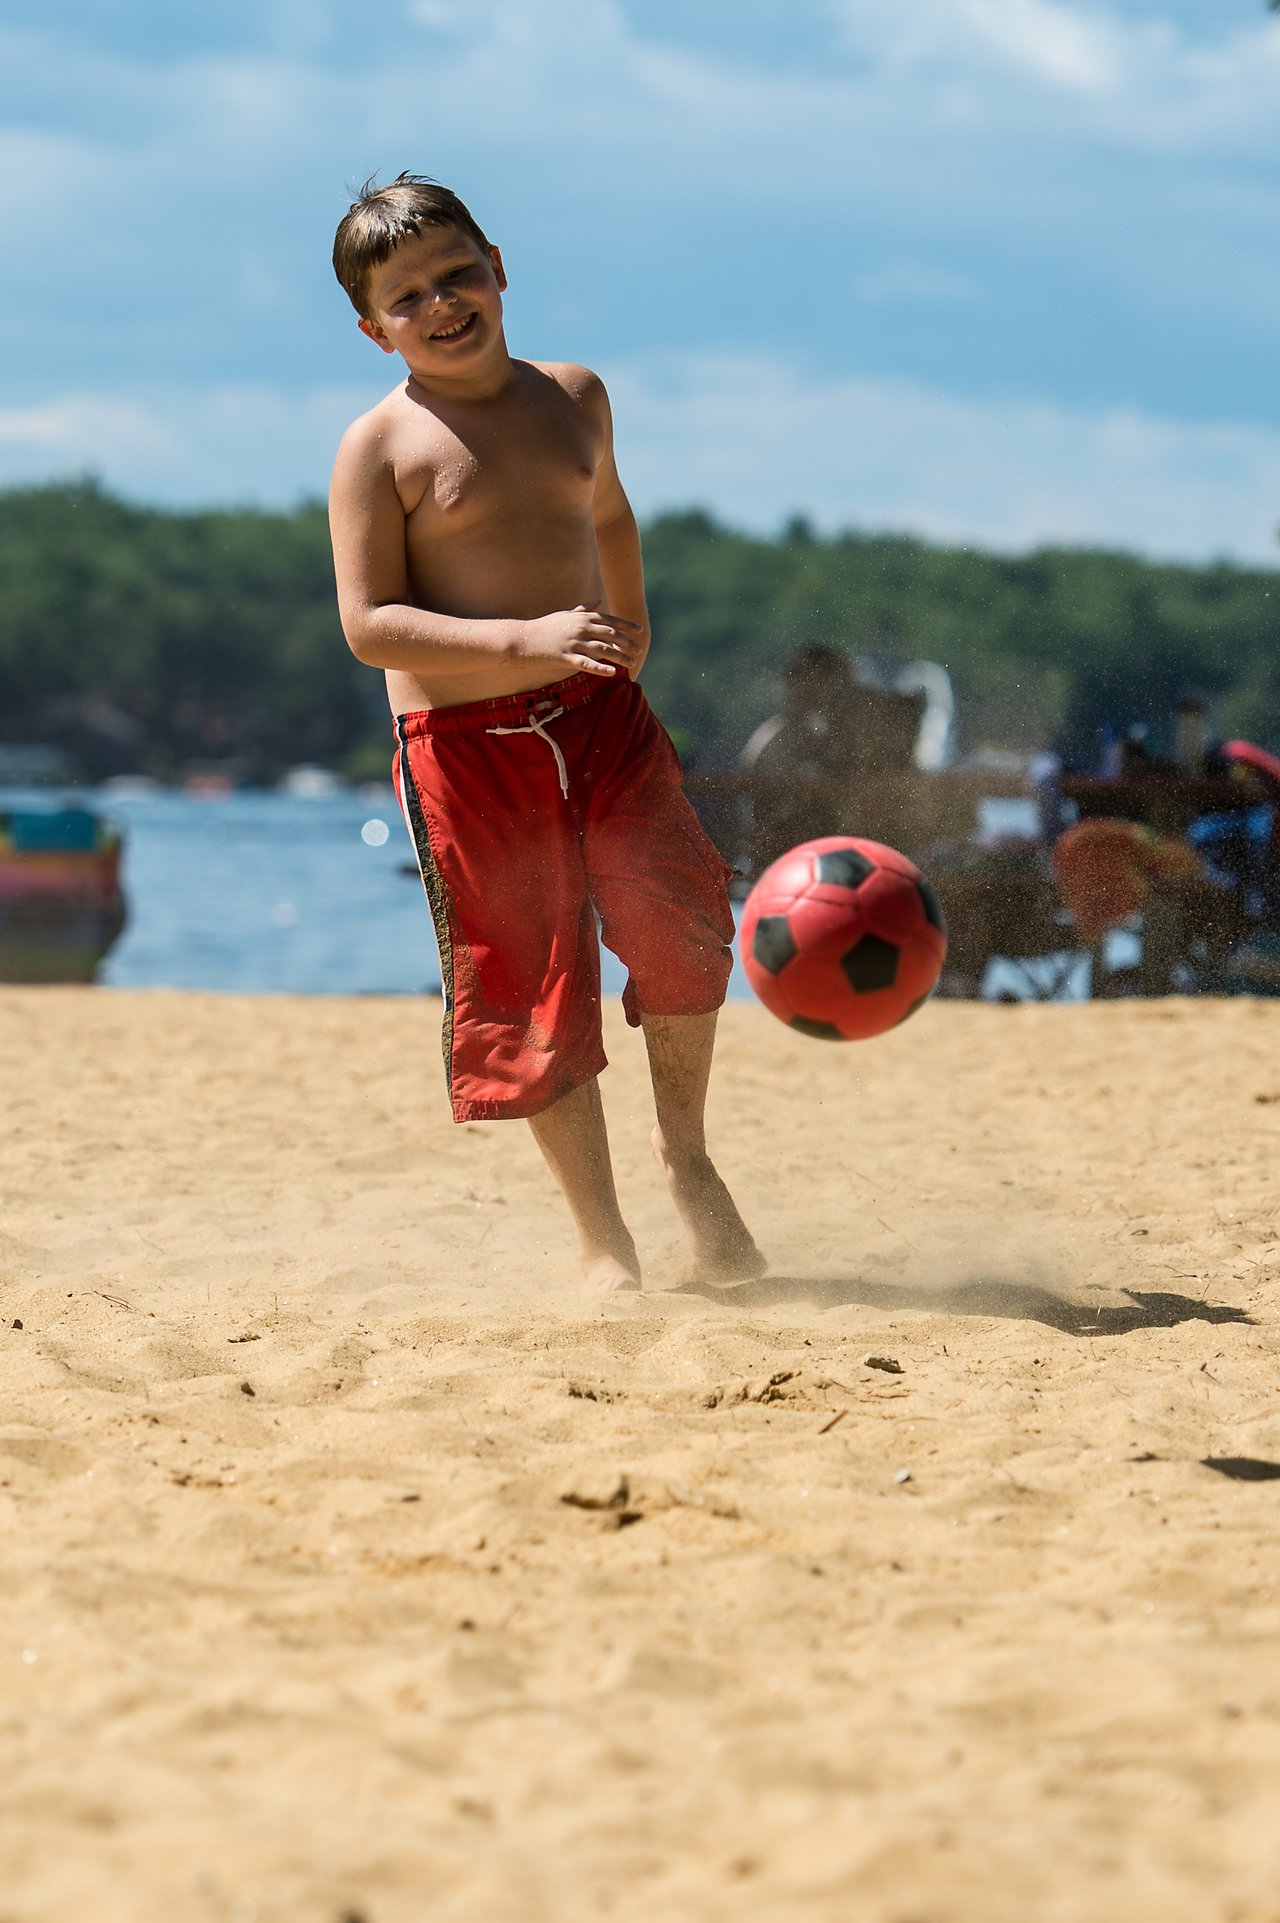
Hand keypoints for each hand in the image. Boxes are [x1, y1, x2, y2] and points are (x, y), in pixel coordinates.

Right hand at [518, 603, 645, 676]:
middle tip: (638, 650)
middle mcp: (581, 628)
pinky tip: (613, 673)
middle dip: (627, 643)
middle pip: (611, 634)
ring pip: (603, 649)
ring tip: (631, 663)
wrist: (523, 638)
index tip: (639, 631)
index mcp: (582, 617)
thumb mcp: (565, 614)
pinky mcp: (566, 657)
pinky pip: (587, 663)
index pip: (610, 620)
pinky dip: (601, 668)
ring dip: (620, 656)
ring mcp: (574, 643)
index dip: (626, 626)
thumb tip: (598, 601)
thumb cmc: (545, 627)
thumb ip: (583, 609)